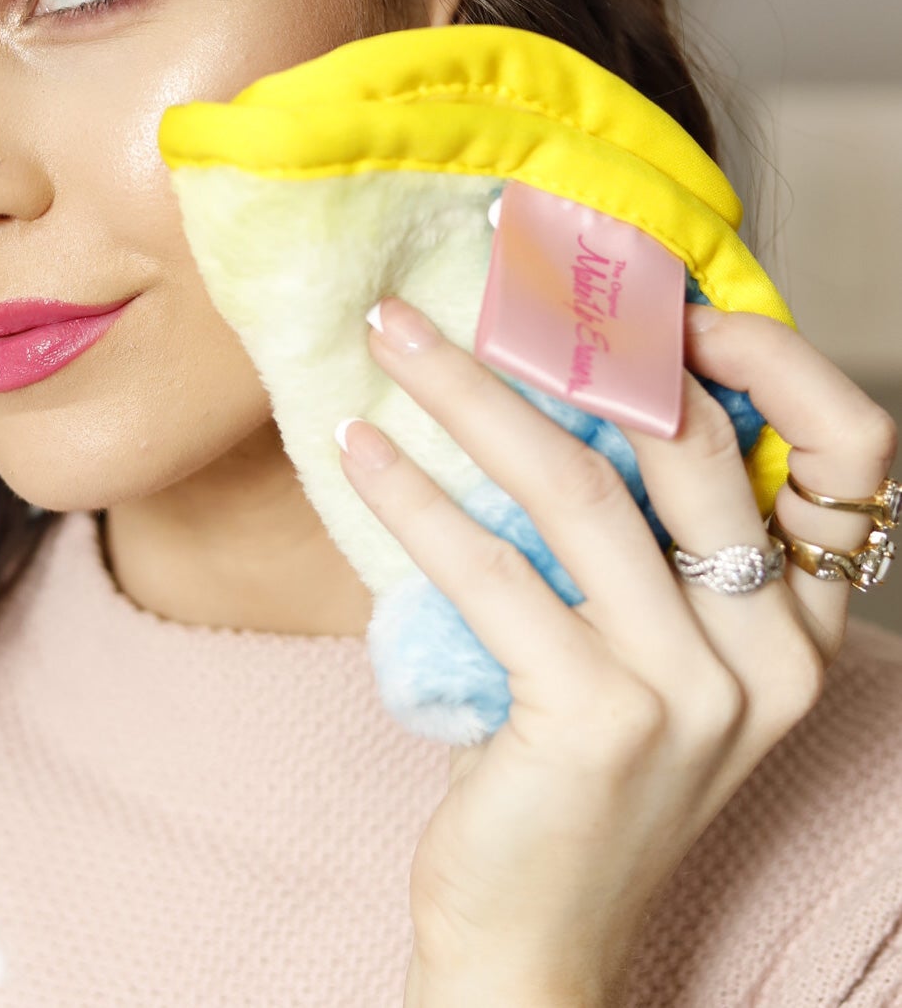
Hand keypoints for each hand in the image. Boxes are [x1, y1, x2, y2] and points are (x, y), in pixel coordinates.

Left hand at [336, 297, 898, 1007]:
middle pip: (690, 442)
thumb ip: (651, 536)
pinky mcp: (600, 718)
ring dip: (469, 393)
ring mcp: (693, 690)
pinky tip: (360, 450)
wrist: (538, 934)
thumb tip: (570, 373)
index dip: (775, 358)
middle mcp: (771, 653)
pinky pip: (494, 568)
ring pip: (580, 486)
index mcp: (802, 622)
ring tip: (390, 338)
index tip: (668, 298)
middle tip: (485, 279)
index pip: (853, 456)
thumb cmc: (583, 765)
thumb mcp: (653, 648)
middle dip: (582, 342)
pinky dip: (416, 496)